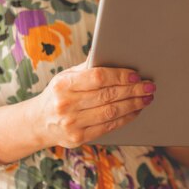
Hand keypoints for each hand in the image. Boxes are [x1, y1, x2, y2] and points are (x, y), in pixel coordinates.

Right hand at [31, 63, 155, 148]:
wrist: (38, 123)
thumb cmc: (59, 94)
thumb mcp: (67, 76)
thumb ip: (88, 67)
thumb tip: (111, 50)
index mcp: (64, 84)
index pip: (98, 77)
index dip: (120, 76)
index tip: (136, 76)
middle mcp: (66, 104)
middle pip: (108, 96)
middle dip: (133, 90)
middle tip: (150, 86)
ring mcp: (72, 123)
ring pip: (111, 112)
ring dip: (134, 104)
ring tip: (147, 98)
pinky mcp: (79, 138)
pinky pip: (109, 126)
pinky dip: (126, 118)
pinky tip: (136, 110)